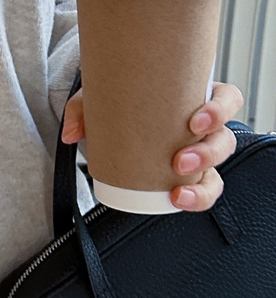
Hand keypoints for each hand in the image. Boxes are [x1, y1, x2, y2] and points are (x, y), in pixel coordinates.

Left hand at [61, 82, 243, 212]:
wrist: (112, 118)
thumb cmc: (119, 102)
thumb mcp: (101, 97)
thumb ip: (82, 109)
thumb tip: (70, 133)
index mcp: (194, 98)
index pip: (227, 100)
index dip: (220, 110)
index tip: (196, 122)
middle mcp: (202, 128)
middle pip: (224, 139)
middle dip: (208, 153)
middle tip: (180, 161)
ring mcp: (197, 153)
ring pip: (217, 170)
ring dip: (204, 183)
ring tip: (178, 191)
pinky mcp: (188, 176)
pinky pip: (203, 189)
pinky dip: (195, 198)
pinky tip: (178, 200)